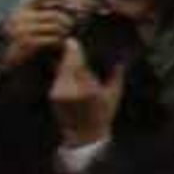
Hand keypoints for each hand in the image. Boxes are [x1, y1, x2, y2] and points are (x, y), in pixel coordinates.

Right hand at [0, 0, 79, 60]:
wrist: (10, 52)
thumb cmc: (28, 31)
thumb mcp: (34, 15)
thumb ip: (48, 3)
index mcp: (23, 6)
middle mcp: (21, 16)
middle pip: (54, 14)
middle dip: (68, 20)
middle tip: (73, 24)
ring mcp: (22, 29)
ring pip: (55, 26)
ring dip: (64, 31)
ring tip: (66, 33)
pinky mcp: (26, 42)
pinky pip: (52, 38)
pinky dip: (59, 40)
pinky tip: (60, 41)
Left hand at [49, 25, 127, 147]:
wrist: (83, 135)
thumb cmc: (103, 114)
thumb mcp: (114, 94)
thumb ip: (116, 74)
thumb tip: (120, 56)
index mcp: (87, 90)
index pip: (77, 63)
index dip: (74, 49)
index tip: (73, 38)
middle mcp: (70, 90)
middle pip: (66, 63)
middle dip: (68, 52)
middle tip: (71, 38)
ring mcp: (58, 93)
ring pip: (59, 68)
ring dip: (64, 59)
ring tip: (69, 48)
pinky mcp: (52, 94)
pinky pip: (57, 76)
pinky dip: (61, 68)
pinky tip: (66, 63)